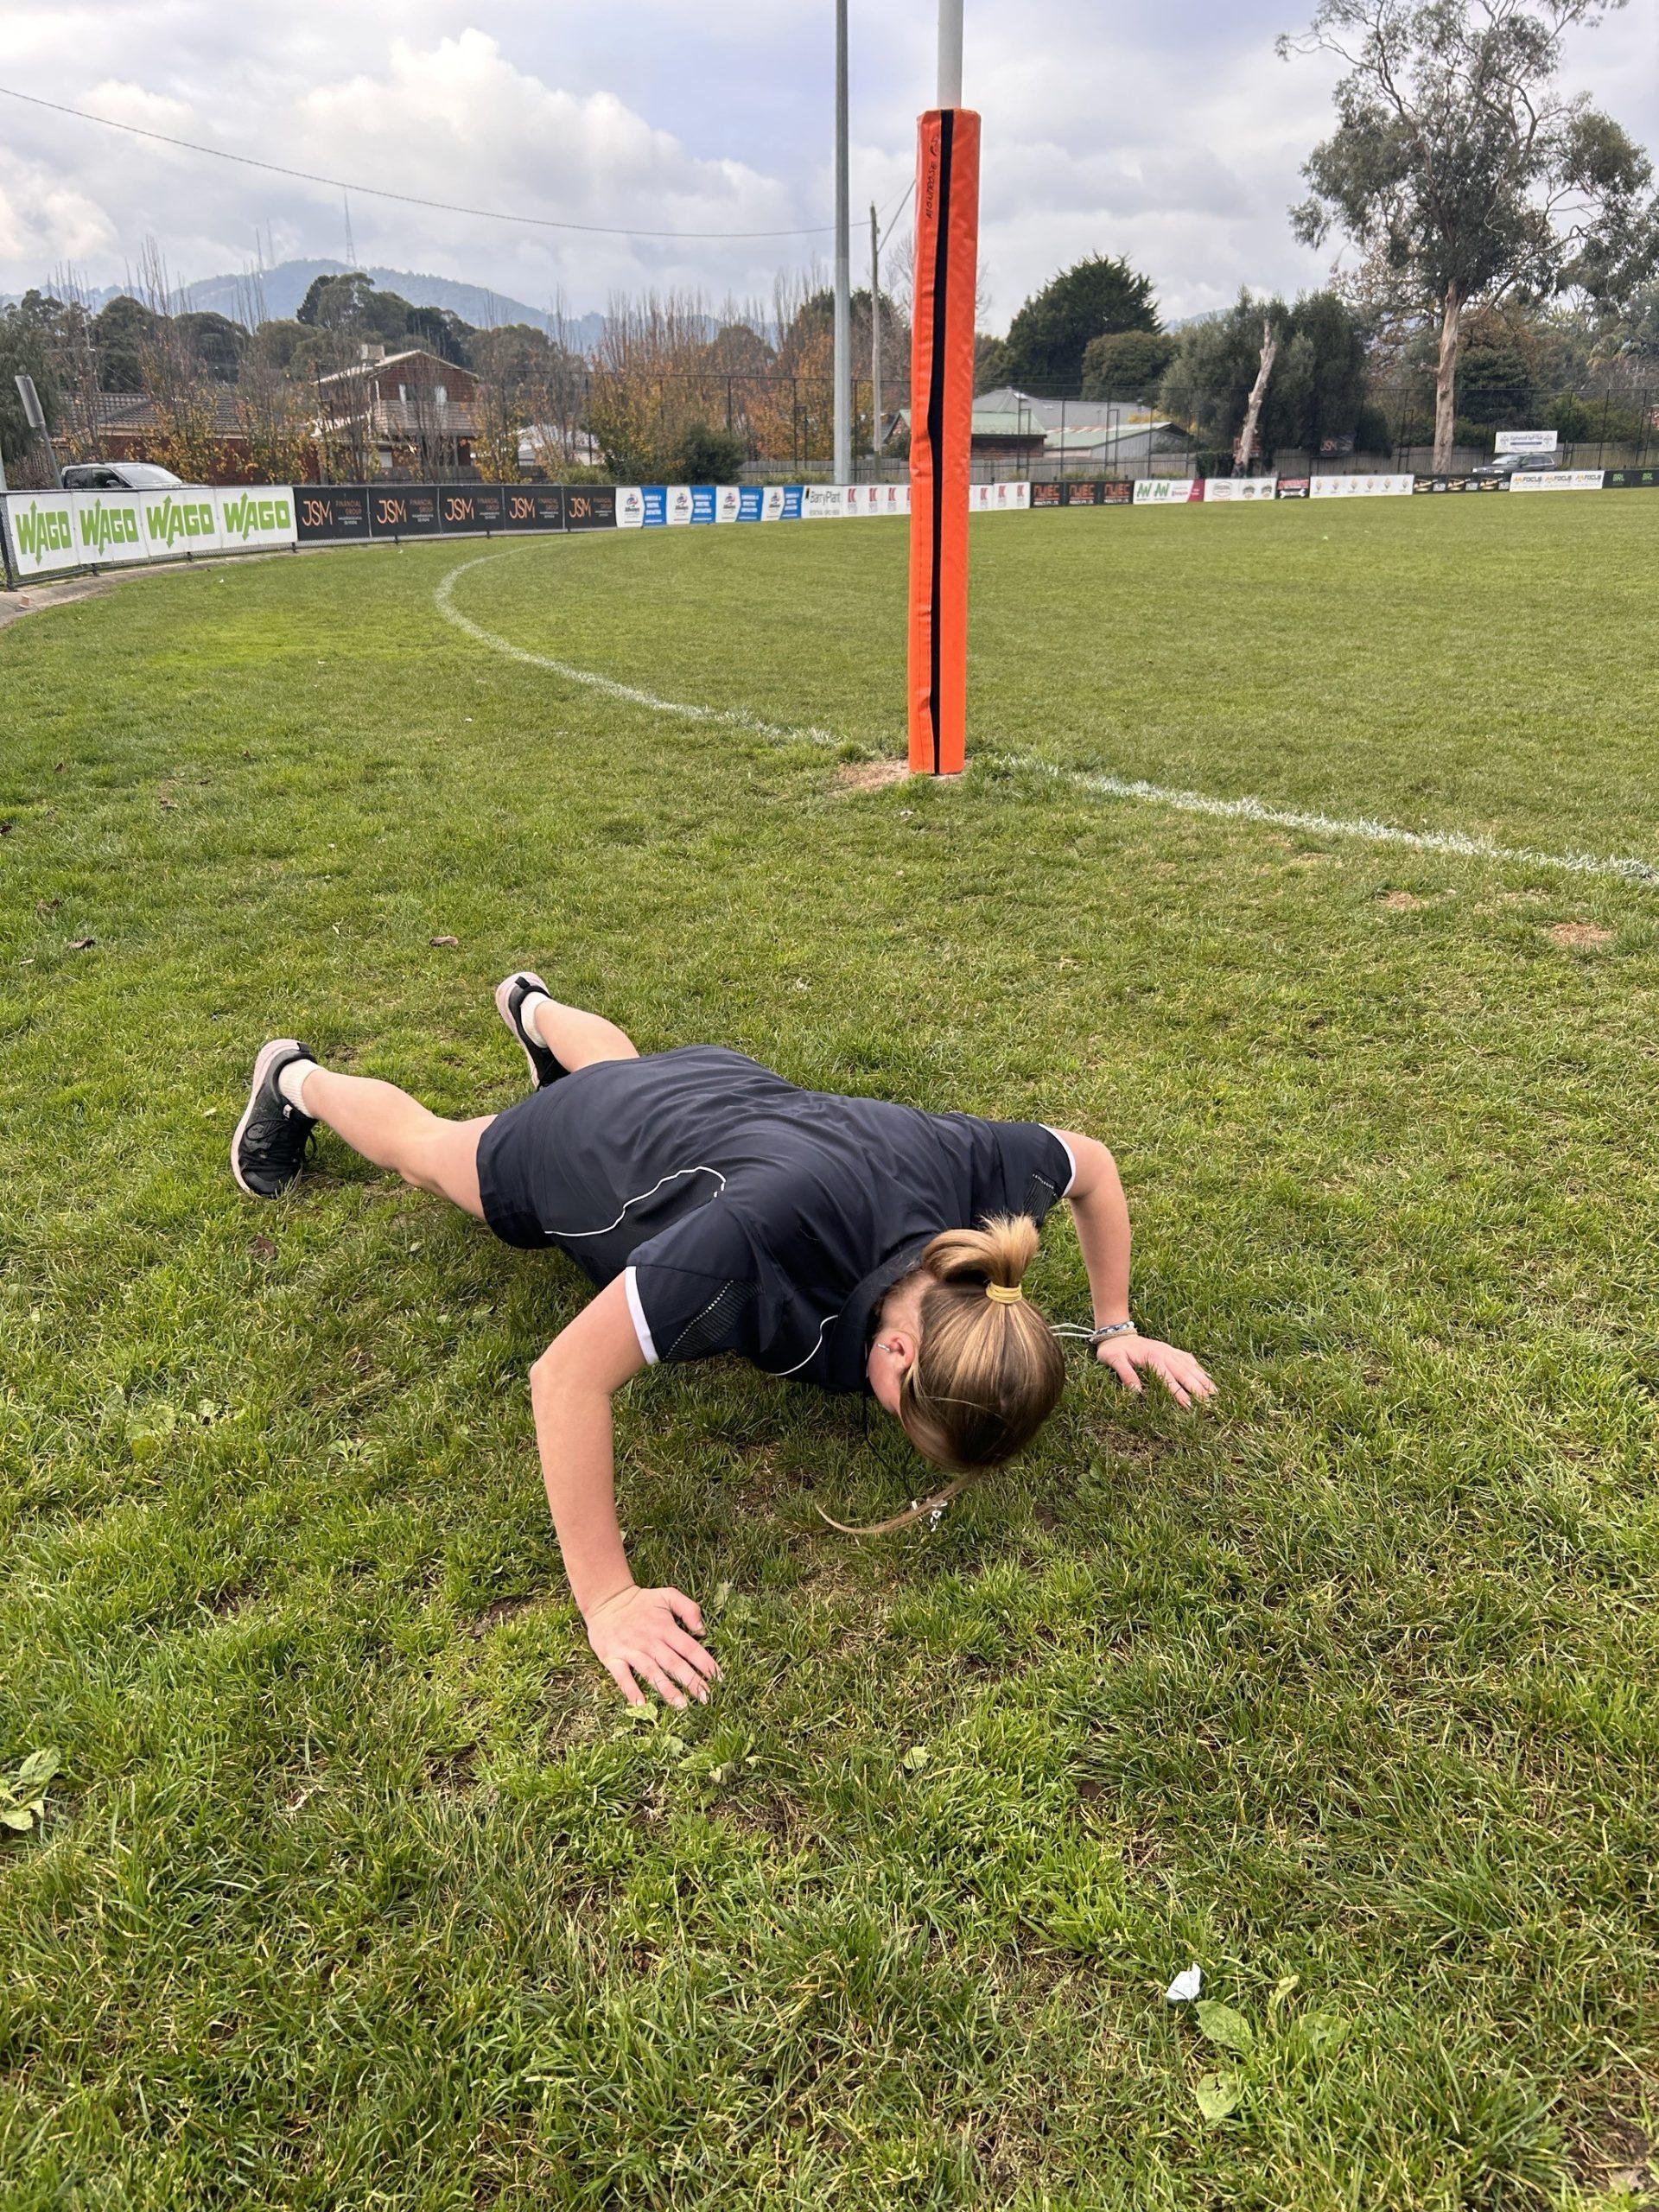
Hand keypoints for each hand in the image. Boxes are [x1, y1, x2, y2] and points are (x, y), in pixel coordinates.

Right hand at [586, 1585, 719, 1706]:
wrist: (606, 1600)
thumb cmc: (640, 1602)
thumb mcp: (667, 1596)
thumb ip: (688, 1608)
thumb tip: (702, 1630)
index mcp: (665, 1628)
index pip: (689, 1647)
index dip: (704, 1662)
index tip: (718, 1678)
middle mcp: (650, 1641)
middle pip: (674, 1663)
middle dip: (691, 1681)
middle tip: (706, 1698)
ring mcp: (631, 1650)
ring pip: (651, 1672)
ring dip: (666, 1689)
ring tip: (681, 1705)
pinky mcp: (613, 1658)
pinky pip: (622, 1676)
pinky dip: (631, 1689)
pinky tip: (640, 1703)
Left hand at [1097, 1332, 1216, 1408]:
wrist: (1116, 1333)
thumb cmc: (1113, 1350)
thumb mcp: (1113, 1361)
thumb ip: (1125, 1374)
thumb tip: (1136, 1392)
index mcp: (1152, 1358)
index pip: (1169, 1379)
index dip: (1179, 1393)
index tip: (1189, 1406)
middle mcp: (1164, 1354)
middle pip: (1185, 1373)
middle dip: (1198, 1388)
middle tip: (1210, 1403)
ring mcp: (1169, 1351)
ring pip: (1190, 1366)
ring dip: (1203, 1379)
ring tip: (1215, 1392)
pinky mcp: (1170, 1350)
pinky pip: (1187, 1359)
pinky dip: (1198, 1368)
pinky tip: (1206, 1376)